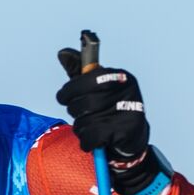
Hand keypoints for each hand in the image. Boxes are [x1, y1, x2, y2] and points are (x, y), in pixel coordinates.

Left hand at [56, 48, 161, 194]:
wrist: (131, 139)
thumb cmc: (108, 109)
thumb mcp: (94, 88)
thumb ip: (78, 72)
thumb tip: (62, 52)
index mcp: (120, 75)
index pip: (86, 79)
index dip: (69, 91)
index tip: (63, 98)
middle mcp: (128, 89)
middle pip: (82, 102)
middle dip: (74, 112)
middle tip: (80, 115)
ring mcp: (129, 109)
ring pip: (85, 120)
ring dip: (81, 127)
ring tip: (91, 127)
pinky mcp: (126, 130)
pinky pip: (91, 136)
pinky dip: (87, 141)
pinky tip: (94, 140)